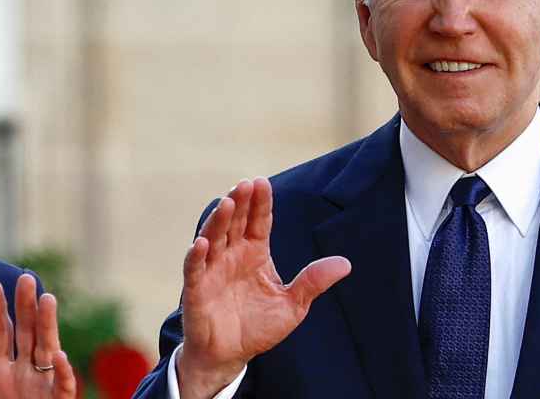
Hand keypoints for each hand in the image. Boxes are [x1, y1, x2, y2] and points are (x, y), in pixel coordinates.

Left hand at [0, 274, 76, 398]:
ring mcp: (41, 389)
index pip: (0, 332)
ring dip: (49, 325)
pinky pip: (63, 388)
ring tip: (47, 299)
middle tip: (26, 278)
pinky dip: (64, 373)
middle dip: (27, 305)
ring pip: (49, 350)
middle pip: (27, 332)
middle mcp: (22, 374)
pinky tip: (60, 355)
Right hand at [177, 177, 350, 398]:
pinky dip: (196, 255)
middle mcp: (232, 255)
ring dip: (218, 220)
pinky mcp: (196, 289)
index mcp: (255, 253)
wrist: (230, 356)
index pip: (259, 222)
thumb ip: (313, 282)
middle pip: (235, 222)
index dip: (261, 203)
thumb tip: (346, 263)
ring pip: (213, 238)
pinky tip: (201, 243)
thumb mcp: (293, 305)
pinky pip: (194, 268)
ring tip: (227, 203)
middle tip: (245, 184)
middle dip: (240, 203)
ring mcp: (212, 270)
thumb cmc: (258, 327)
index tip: (263, 182)